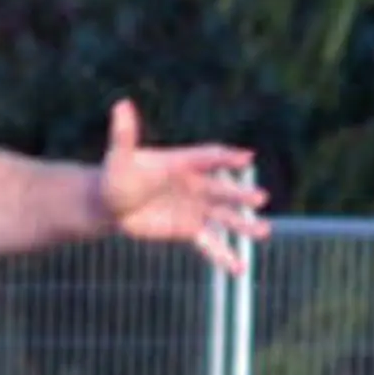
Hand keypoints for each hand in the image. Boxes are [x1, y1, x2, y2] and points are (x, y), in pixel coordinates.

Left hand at [99, 100, 270, 274]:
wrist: (110, 206)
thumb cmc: (115, 177)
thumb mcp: (119, 158)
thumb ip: (124, 134)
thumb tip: (120, 104)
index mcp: (183, 163)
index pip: (208, 158)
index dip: (226, 158)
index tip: (246, 158)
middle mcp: (196, 185)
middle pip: (223, 189)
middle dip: (240, 194)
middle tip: (260, 199)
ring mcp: (196, 208)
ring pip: (225, 217)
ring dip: (243, 225)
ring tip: (263, 233)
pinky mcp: (190, 230)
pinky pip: (211, 244)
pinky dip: (224, 256)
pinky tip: (239, 269)